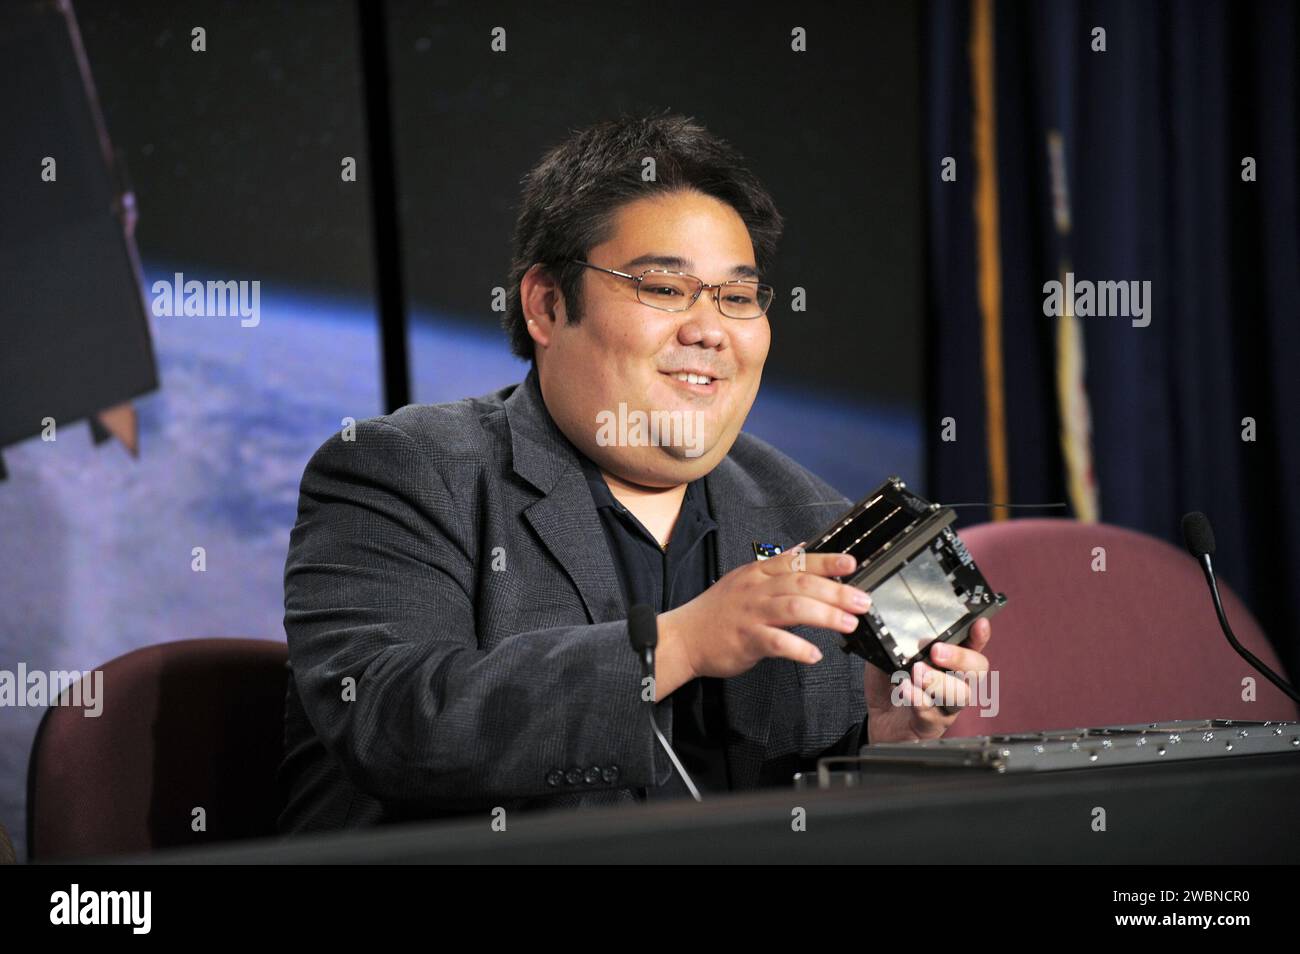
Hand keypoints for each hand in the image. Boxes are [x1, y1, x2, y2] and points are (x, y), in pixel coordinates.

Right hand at [655, 546, 867, 696]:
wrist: (683, 637)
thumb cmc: (718, 612)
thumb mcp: (745, 581)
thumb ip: (776, 567)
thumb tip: (802, 550)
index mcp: (758, 573)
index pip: (797, 562)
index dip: (826, 561)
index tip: (851, 563)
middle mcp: (756, 589)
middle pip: (801, 584)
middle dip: (836, 591)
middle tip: (861, 601)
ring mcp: (750, 613)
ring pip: (793, 608)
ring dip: (825, 616)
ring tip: (848, 624)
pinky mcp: (745, 639)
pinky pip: (776, 642)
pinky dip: (798, 648)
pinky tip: (814, 654)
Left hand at [864, 618, 992, 742]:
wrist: (876, 722)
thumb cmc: (888, 686)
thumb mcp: (888, 658)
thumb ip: (896, 645)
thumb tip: (898, 631)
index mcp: (948, 662)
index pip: (973, 646)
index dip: (979, 635)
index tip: (979, 623)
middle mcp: (955, 684)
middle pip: (977, 671)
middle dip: (961, 657)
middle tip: (937, 650)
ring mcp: (946, 707)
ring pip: (960, 695)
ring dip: (939, 681)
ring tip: (917, 672)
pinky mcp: (931, 725)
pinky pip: (933, 714)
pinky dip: (919, 699)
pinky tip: (905, 688)